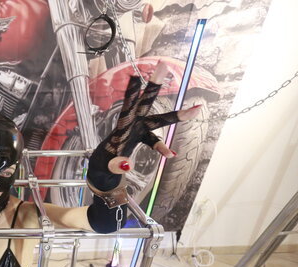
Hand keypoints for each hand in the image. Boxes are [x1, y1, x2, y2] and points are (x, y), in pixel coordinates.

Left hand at [88, 61, 200, 190]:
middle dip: (155, 85)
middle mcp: (133, 123)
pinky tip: (171, 155)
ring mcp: (140, 129)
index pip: (128, 107)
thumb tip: (128, 164)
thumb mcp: (107, 165)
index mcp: (123, 125)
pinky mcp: (144, 137)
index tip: (134, 76)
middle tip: (163, 64)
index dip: (131, 92)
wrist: (106, 163)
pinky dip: (162, 148)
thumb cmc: (106, 161)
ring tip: (197, 108)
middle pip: (146, 103)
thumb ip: (116, 164)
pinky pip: (156, 142)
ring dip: (178, 115)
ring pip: (160, 120)